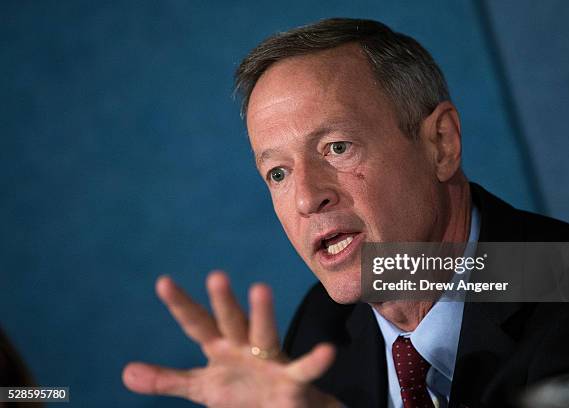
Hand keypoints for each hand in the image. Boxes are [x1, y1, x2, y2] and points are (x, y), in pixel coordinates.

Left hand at [122, 271, 340, 406]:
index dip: (180, 305)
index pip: (197, 323)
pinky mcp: (292, 380)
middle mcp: (244, 347)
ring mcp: (269, 360)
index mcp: (220, 348)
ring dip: (262, 312)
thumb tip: (126, 372)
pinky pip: (305, 369)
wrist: (279, 407)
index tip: (163, 282)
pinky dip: (316, 361)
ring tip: (260, 288)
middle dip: (223, 301)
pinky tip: (328, 351)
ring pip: (266, 333)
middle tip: (215, 275)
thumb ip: (167, 379)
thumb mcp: (202, 387)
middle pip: (231, 321)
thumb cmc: (241, 392)